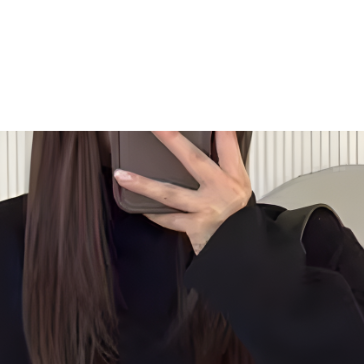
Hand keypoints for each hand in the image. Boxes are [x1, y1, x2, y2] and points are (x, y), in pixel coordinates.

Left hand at [113, 131, 251, 254]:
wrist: (240, 249)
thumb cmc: (237, 216)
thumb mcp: (239, 185)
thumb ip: (225, 160)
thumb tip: (216, 132)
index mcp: (233, 175)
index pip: (227, 142)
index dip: (217, 126)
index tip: (208, 115)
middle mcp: (220, 189)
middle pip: (193, 159)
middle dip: (172, 140)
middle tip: (155, 125)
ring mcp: (206, 208)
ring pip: (170, 193)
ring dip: (144, 185)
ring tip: (123, 175)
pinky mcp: (195, 227)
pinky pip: (168, 218)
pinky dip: (154, 212)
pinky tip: (138, 205)